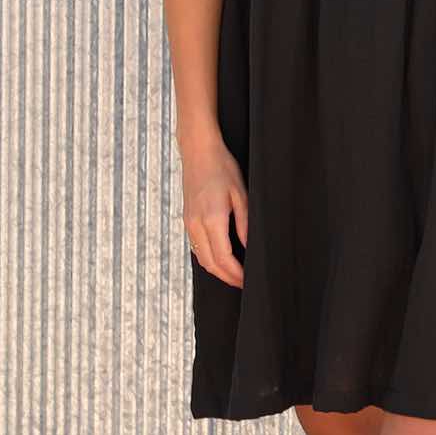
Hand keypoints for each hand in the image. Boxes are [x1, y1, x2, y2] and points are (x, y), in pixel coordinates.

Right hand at [179, 135, 247, 285]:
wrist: (198, 151)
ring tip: (234, 274)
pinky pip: (196, 247)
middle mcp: (196, 224)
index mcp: (212, 219)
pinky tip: (220, 258)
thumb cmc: (221, 167)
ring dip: (217, 270)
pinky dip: (208, 258)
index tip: (248, 280)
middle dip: (227, 278)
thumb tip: (249, 247)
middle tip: (243, 283)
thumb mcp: (240, 194)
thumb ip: (244, 224)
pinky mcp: (187, 219)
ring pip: (201, 257)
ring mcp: (189, 222)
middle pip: (210, 264)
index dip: (236, 274)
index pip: (224, 259)